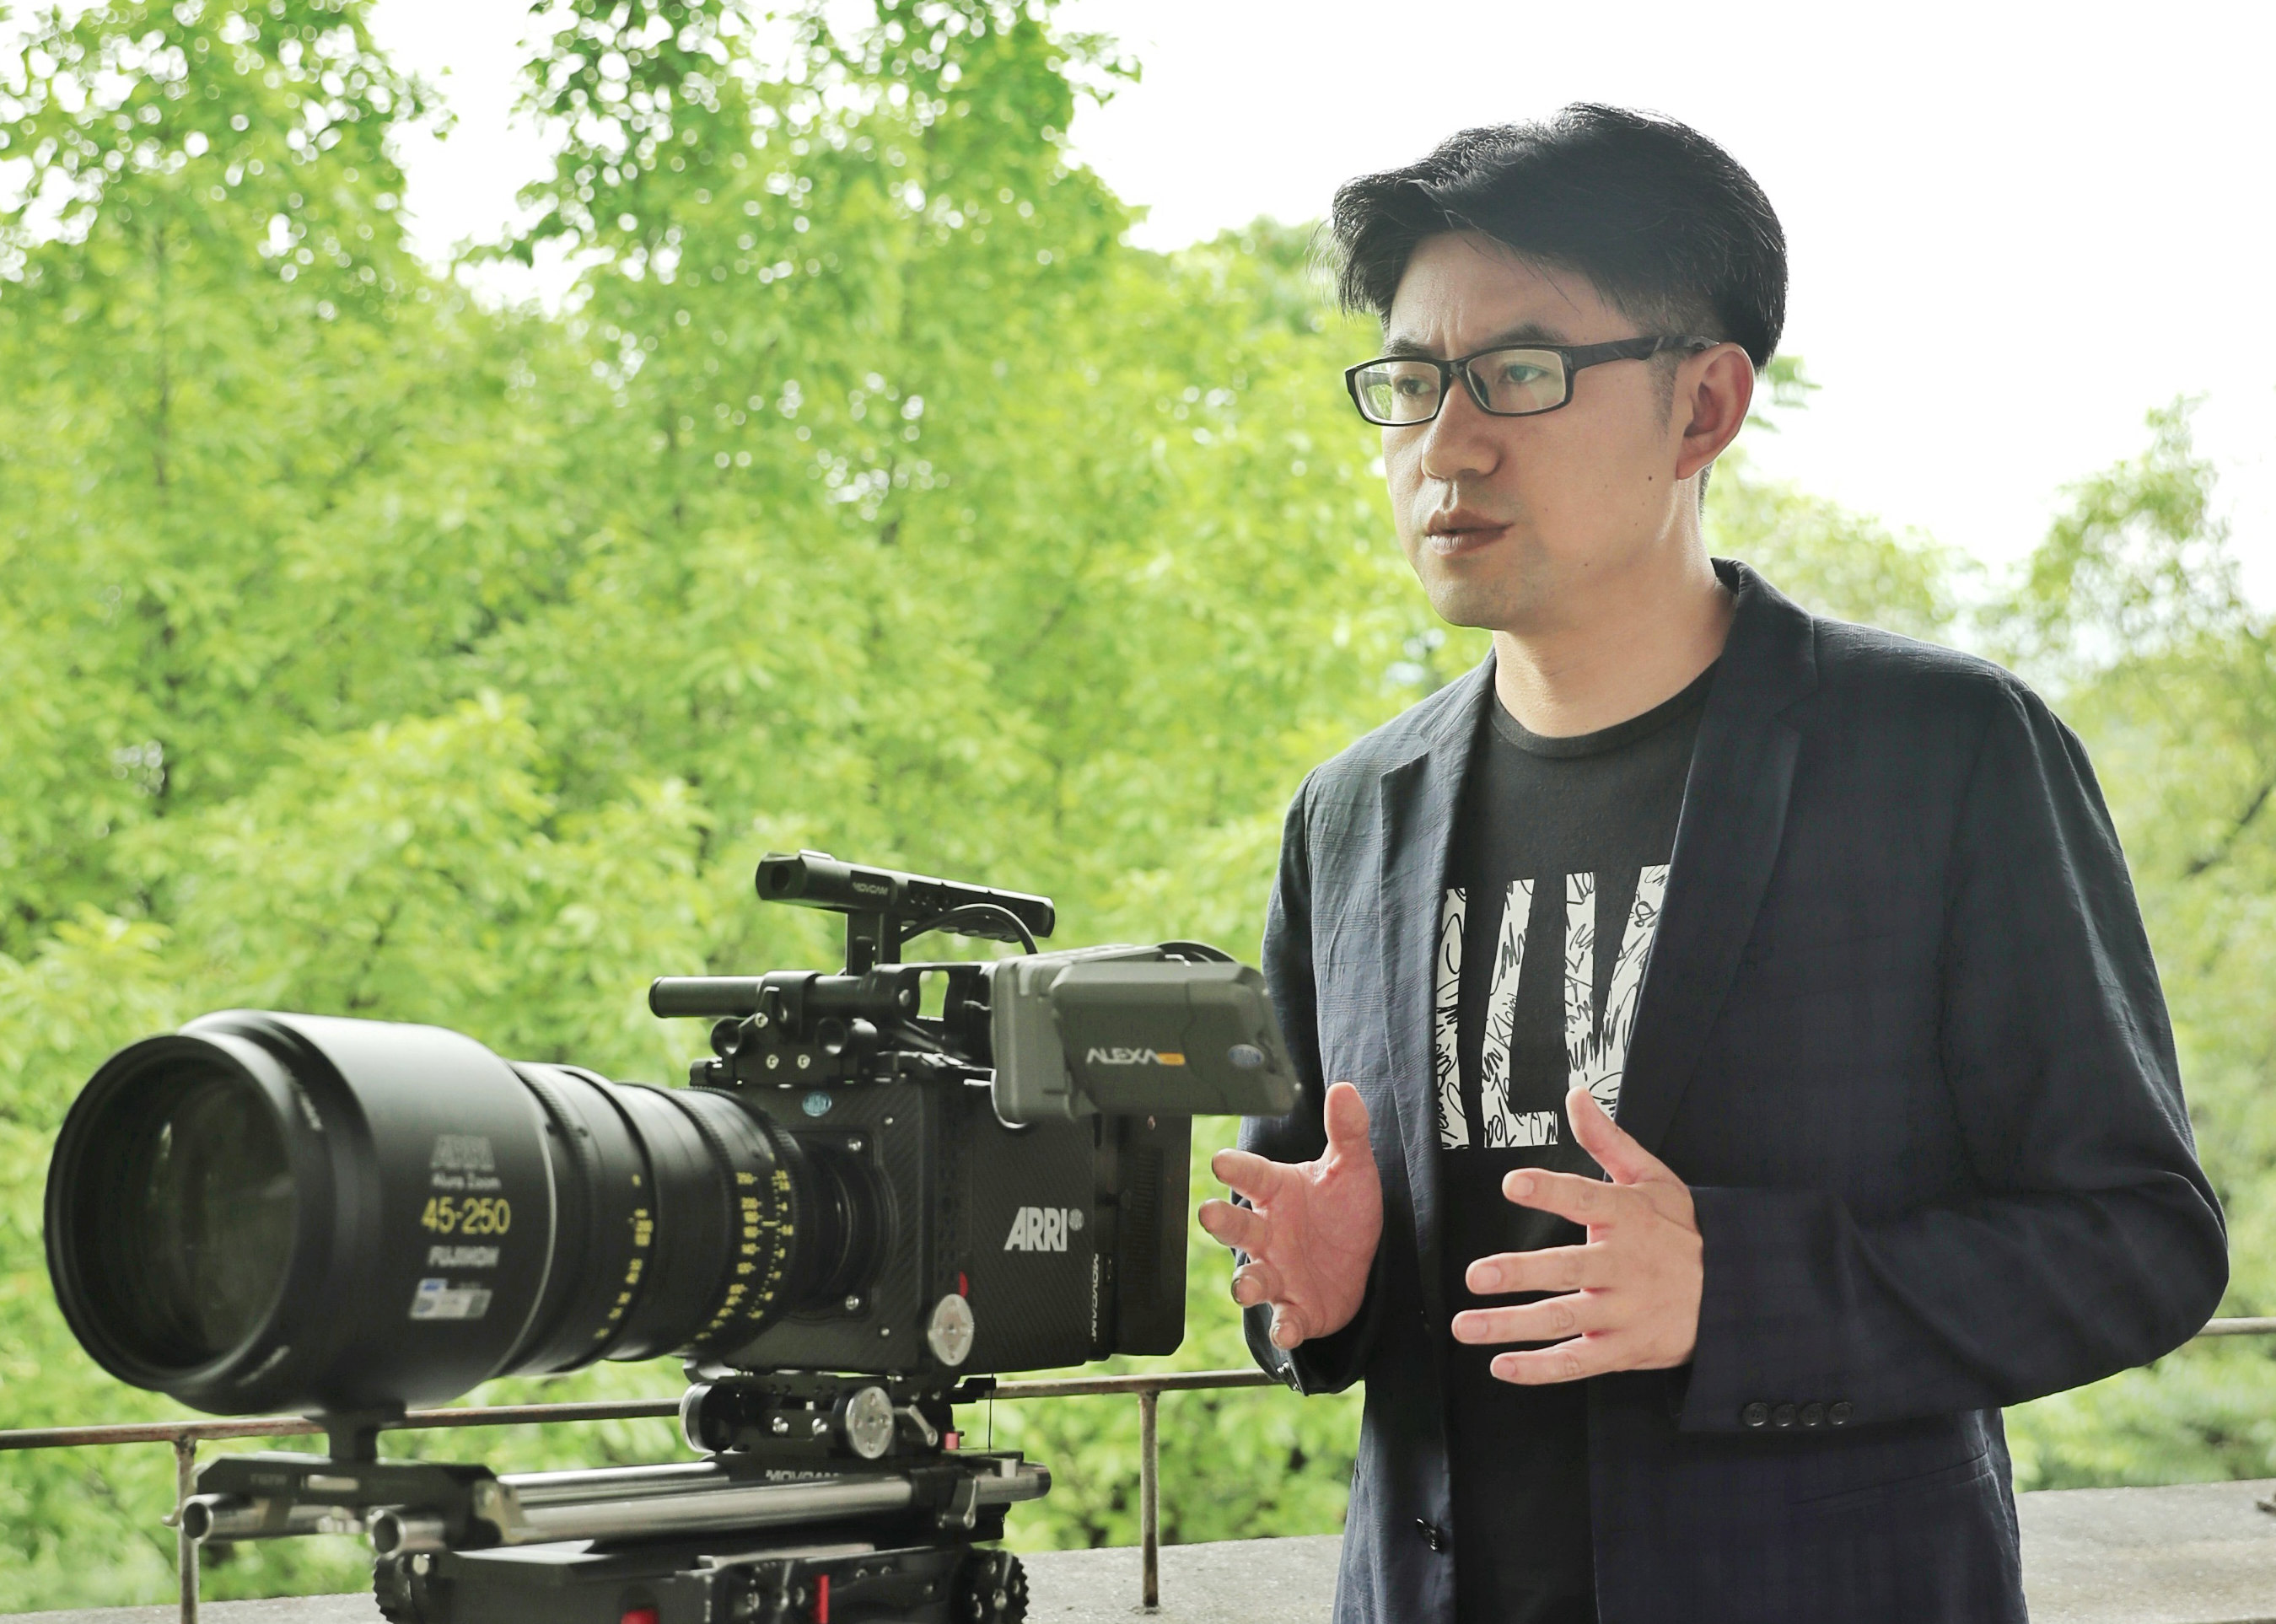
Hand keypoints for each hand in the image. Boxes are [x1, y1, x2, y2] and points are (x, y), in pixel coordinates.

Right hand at [1196, 1081, 1383, 1349]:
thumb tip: (1344, 1089)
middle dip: (1221, 1222)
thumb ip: (1347, 1131)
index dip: (1236, 1168)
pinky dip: (1283, 1327)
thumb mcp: (1352, 1168)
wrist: (1362, 1265)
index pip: (1252, 1175)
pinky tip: (1285, 1331)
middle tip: (1209, 1214)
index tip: (1221, 1161)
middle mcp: (1268, 1233)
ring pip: (1252, 1277)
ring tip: (1246, 1286)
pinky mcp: (1295, 1308)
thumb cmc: (1343, 1211)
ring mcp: (1278, 1272)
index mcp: (1277, 1192)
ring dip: (1246, 1283)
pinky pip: (1284, 1319)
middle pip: (1238, 1227)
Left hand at [1451, 1084, 1701, 1382]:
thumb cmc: (1683, 1232)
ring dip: (1511, 1325)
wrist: (1735, 1293)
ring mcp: (1624, 1311)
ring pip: (1563, 1320)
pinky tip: (1500, 1365)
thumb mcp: (1654, 1179)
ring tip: (1465, 1325)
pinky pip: (1577, 1362)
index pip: (1585, 1199)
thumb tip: (1575, 1096)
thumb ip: (1607, 1140)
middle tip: (1476, 1275)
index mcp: (1628, 1217)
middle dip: (1520, 1273)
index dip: (1549, 1191)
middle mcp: (1624, 1266)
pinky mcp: (1624, 1349)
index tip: (1512, 1183)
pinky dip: (1539, 1369)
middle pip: (1567, 1269)